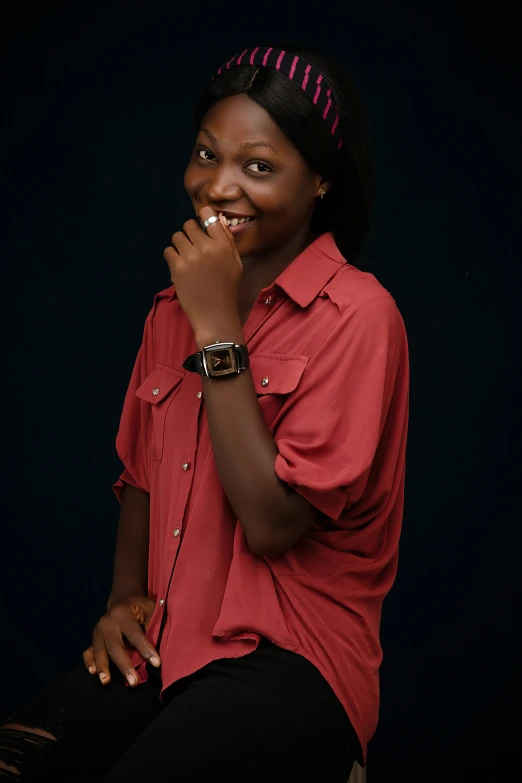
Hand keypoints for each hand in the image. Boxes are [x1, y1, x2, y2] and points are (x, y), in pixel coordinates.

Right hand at [82, 595, 159, 686]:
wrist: (121, 602)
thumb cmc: (139, 608)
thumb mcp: (149, 608)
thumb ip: (153, 624)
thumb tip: (157, 647)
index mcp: (123, 614)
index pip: (135, 635)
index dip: (146, 649)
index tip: (156, 664)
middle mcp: (107, 623)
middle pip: (115, 647)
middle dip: (124, 666)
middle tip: (134, 682)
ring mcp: (98, 632)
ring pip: (100, 652)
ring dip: (103, 667)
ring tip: (106, 682)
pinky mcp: (93, 640)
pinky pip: (88, 652)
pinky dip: (89, 662)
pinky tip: (92, 673)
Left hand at [164, 206, 242, 340]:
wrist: (215, 315)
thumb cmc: (228, 290)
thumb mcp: (235, 263)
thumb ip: (227, 241)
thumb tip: (218, 218)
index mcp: (223, 245)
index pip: (208, 215)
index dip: (203, 216)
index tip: (201, 225)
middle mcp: (207, 247)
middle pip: (189, 225)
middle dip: (190, 234)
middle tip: (193, 247)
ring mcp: (191, 257)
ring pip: (176, 236)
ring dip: (180, 245)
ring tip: (186, 258)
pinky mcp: (177, 267)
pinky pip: (168, 251)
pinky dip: (172, 257)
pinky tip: (180, 267)